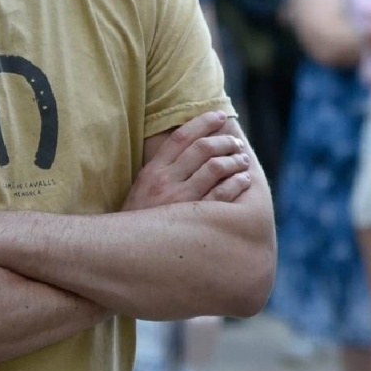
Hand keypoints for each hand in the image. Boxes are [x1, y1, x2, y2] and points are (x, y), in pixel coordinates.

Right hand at [124, 111, 251, 210]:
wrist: (126, 254)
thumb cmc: (141, 220)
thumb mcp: (143, 189)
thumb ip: (163, 168)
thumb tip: (192, 145)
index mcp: (152, 171)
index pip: (181, 137)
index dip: (203, 122)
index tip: (220, 116)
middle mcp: (165, 182)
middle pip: (203, 149)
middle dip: (225, 142)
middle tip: (236, 143)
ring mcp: (180, 200)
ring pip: (216, 168)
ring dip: (235, 161)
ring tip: (242, 161)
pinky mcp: (194, 219)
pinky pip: (223, 195)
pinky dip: (237, 183)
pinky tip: (244, 180)